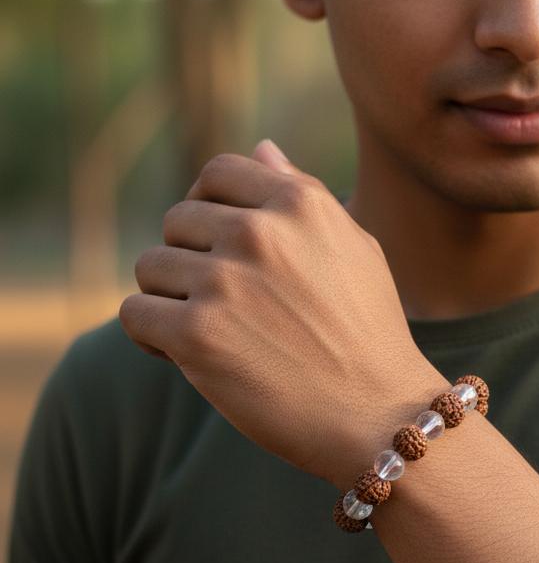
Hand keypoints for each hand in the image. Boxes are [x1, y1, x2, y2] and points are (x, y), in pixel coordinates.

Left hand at [119, 139, 437, 485]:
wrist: (378, 413)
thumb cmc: (368, 331)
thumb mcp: (354, 247)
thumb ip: (302, 193)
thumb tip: (261, 149)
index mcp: (300, 203)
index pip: (218, 172)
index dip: (209, 203)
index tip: (217, 239)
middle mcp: (261, 232)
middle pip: (178, 219)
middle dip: (191, 256)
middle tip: (223, 299)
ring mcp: (226, 281)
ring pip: (151, 266)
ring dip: (170, 297)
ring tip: (209, 328)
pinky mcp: (197, 335)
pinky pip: (135, 314)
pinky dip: (151, 336)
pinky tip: (186, 354)